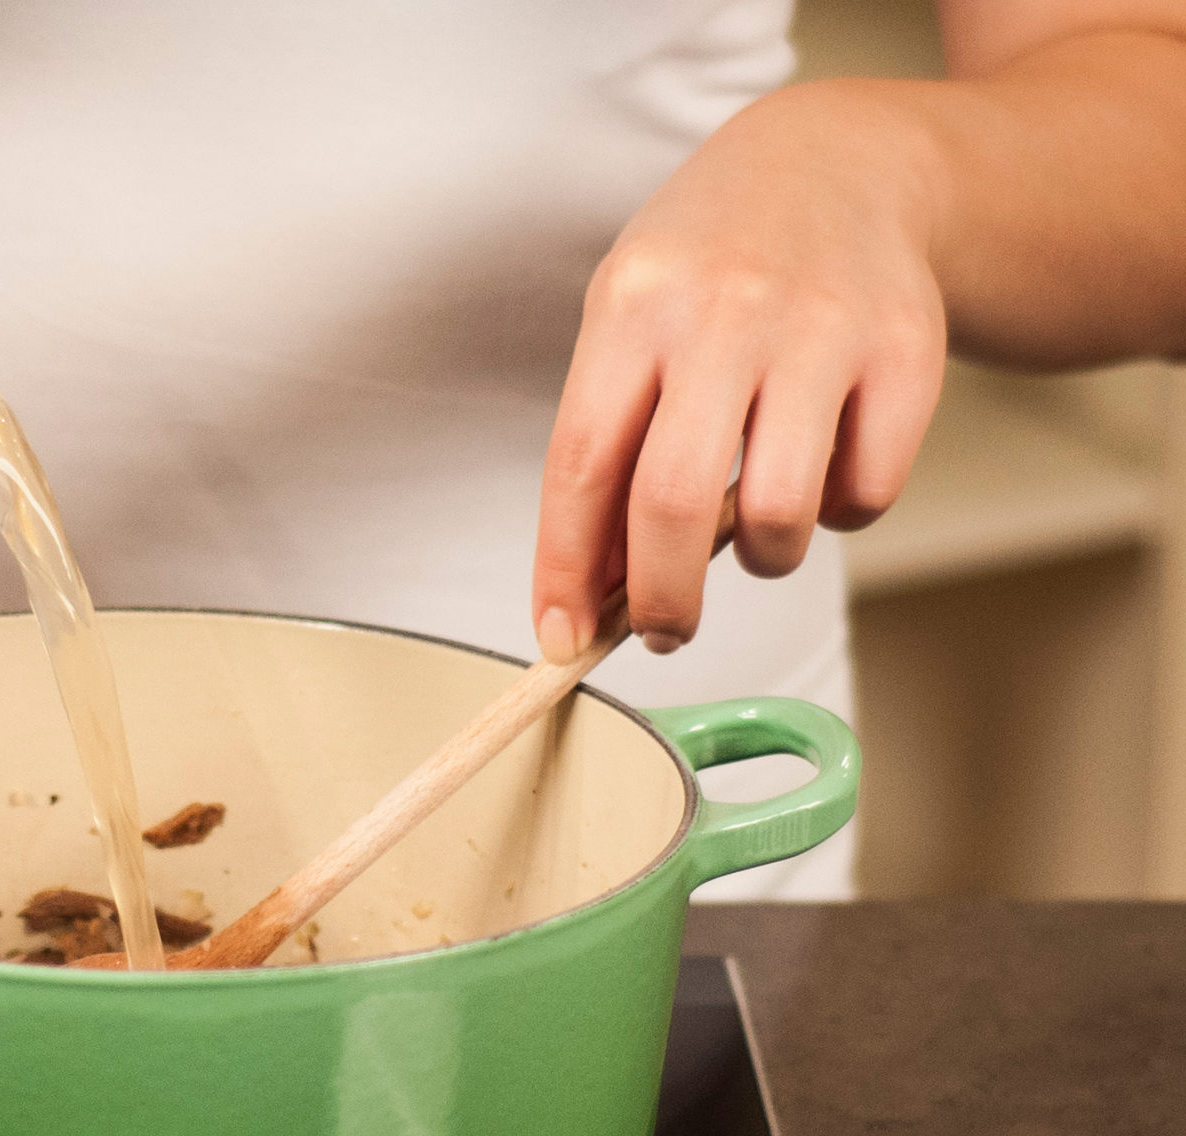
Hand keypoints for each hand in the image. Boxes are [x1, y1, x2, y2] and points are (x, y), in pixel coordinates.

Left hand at [531, 79, 947, 658]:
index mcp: (633, 304)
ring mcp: (823, 327)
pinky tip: (824, 467)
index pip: (579, 464)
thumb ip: (608, 443)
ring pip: (778, 513)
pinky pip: (865, 492)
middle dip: (658, 600)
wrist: (841, 163)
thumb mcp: (630, 320)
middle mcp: (725, 310)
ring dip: (760, 558)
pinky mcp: (908, 351)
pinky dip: (839, 513)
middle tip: (662, 631)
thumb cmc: (709, 268)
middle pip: (671, 502)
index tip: (560, 639)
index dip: (565, 569)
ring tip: (753, 534)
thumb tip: (590, 590)